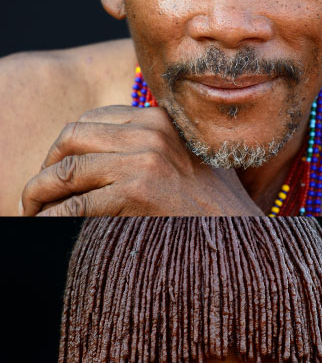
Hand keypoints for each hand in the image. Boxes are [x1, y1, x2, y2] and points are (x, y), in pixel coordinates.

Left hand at [20, 105, 261, 215]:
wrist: (245, 244)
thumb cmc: (219, 213)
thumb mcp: (190, 164)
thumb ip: (154, 147)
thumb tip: (102, 152)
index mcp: (163, 118)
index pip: (92, 120)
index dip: (66, 149)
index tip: (58, 174)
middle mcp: (152, 132)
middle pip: (71, 139)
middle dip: (47, 169)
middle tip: (38, 197)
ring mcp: (144, 160)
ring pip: (65, 171)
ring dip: (39, 196)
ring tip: (35, 215)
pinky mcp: (136, 192)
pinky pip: (74, 206)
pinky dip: (53, 220)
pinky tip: (51, 229)